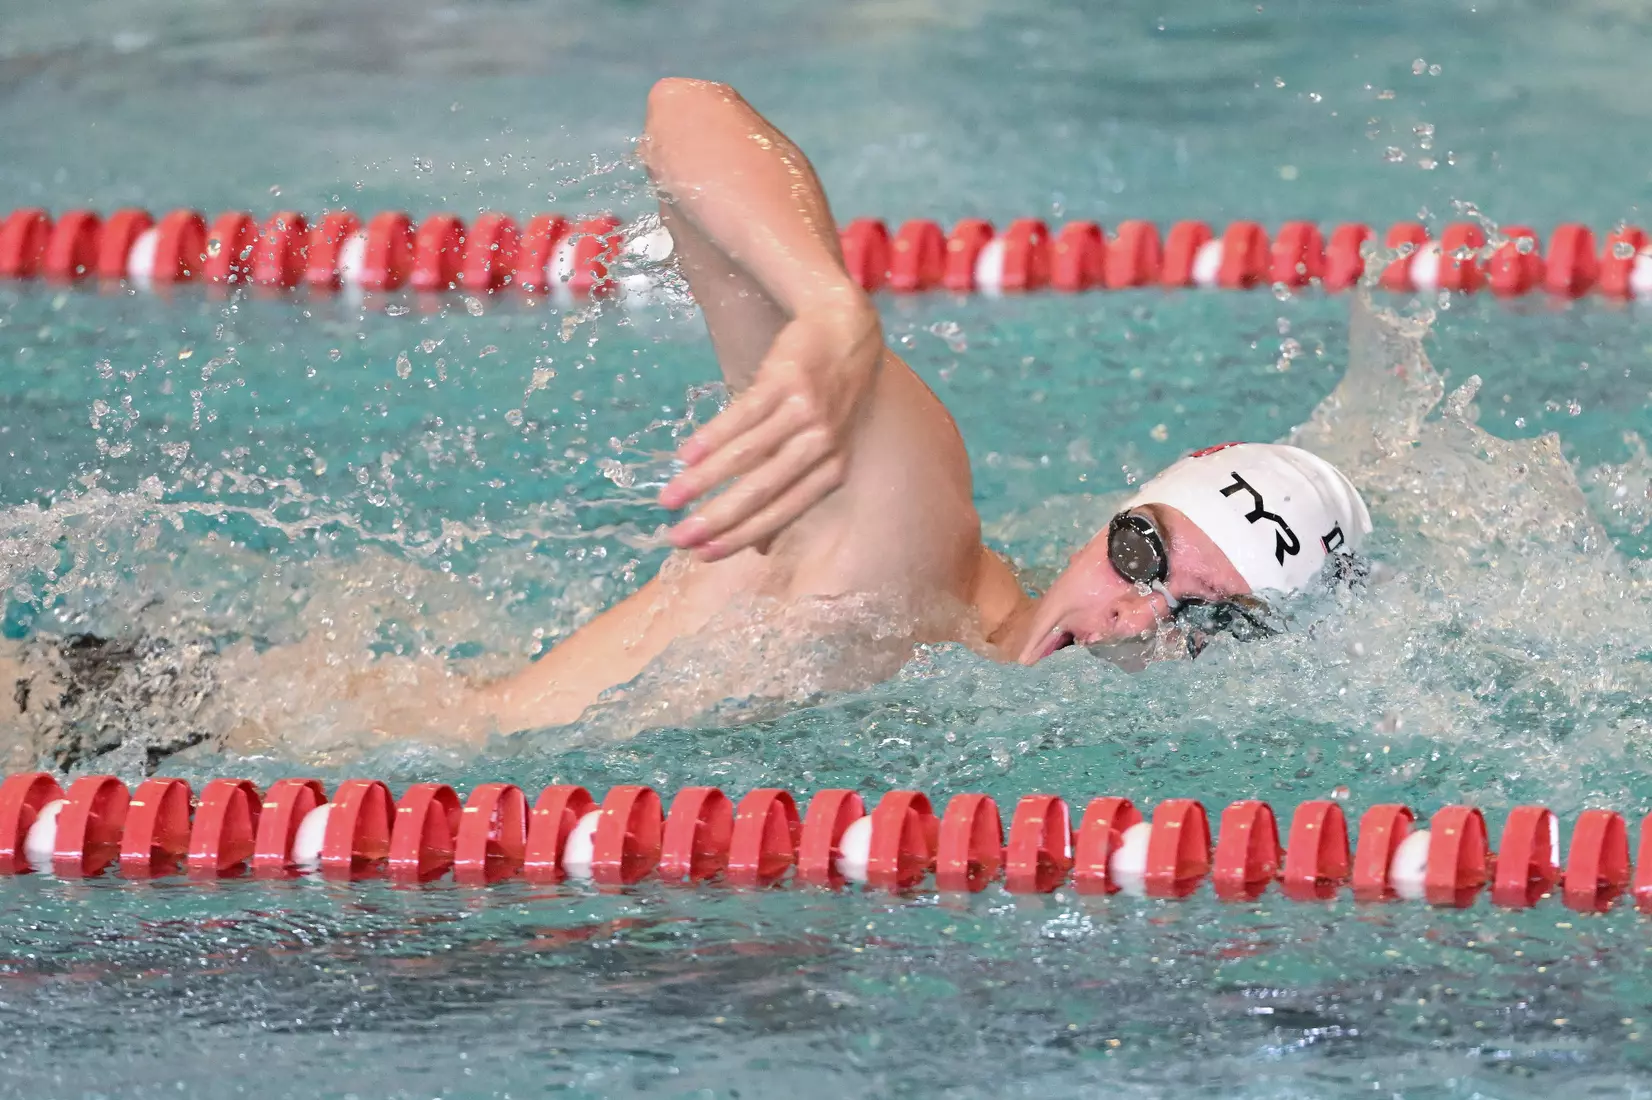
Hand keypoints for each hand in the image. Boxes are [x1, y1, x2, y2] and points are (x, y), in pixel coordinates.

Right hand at [659, 301, 881, 560]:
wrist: (846, 331)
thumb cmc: (830, 400)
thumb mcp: (824, 450)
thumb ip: (793, 495)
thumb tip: (760, 551)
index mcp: (833, 471)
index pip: (783, 512)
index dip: (741, 536)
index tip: (703, 554)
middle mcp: (822, 445)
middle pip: (761, 490)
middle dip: (716, 519)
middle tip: (677, 538)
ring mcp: (804, 412)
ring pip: (745, 455)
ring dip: (702, 481)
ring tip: (668, 500)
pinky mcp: (785, 380)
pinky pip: (742, 415)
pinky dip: (710, 438)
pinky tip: (684, 456)